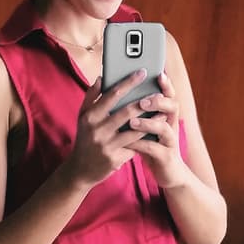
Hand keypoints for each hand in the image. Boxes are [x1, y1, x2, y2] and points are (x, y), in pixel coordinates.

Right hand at [67, 71, 172, 186]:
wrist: (80, 170)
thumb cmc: (85, 138)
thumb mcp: (83, 117)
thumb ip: (91, 96)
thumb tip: (102, 78)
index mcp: (90, 116)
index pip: (112, 95)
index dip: (129, 82)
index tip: (142, 73)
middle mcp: (97, 130)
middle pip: (126, 112)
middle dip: (145, 102)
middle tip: (159, 95)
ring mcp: (106, 146)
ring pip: (135, 130)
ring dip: (151, 121)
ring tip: (163, 113)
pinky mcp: (115, 159)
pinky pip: (135, 146)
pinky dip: (146, 138)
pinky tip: (157, 132)